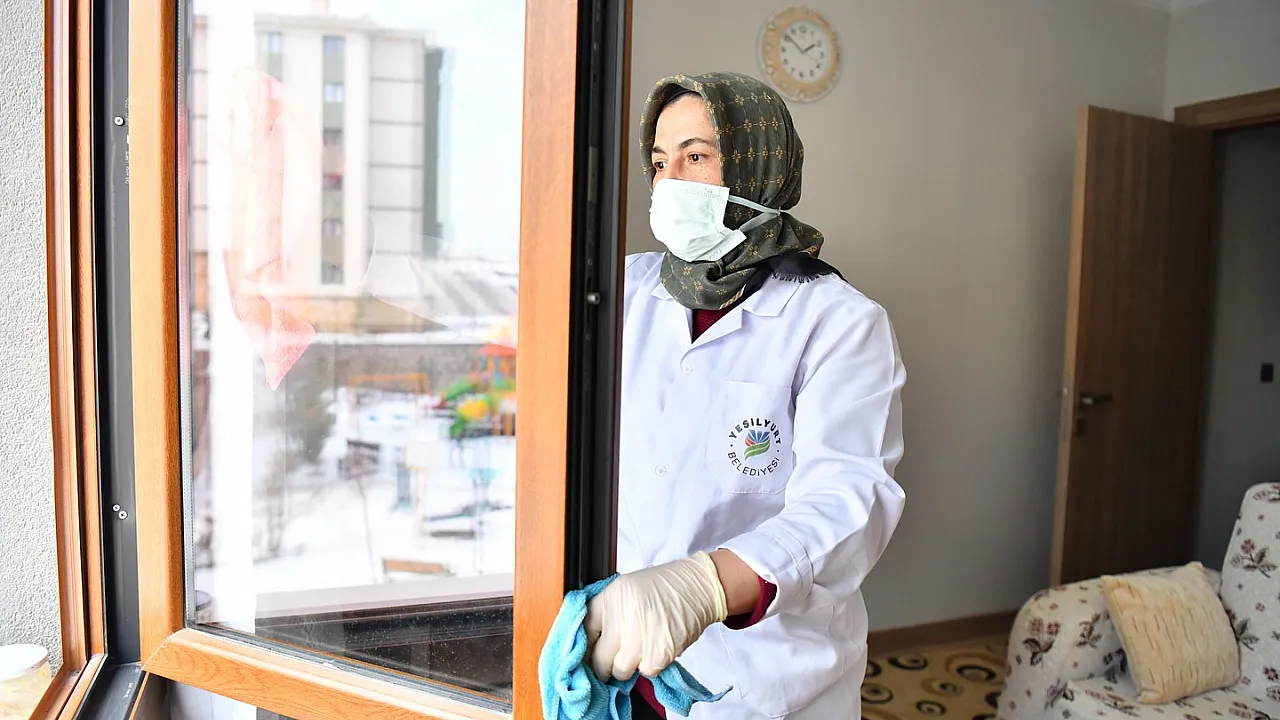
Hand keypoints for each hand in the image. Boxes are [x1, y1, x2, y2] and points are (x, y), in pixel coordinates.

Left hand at [585, 552, 728, 680]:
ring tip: (638, 653)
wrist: (698, 586)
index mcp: (611, 597)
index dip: (583, 647)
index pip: (584, 630)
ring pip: (620, 670)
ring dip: (627, 667)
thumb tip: (590, 643)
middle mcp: (623, 615)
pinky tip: (656, 649)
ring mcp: (640, 635)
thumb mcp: (627, 589)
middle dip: (602, 666)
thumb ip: (608, 612)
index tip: (586, 655)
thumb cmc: (663, 588)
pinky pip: (645, 672)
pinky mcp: (659, 652)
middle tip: (607, 666)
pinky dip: (650, 666)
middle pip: (599, 657)